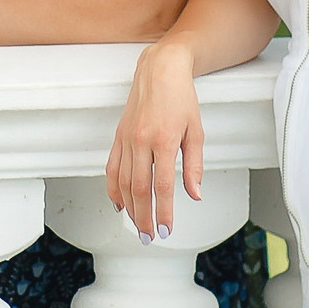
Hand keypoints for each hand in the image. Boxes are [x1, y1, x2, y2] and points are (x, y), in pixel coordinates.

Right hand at [106, 40, 202, 240]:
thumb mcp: (196, 132)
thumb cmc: (181, 98)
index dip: (163, 211)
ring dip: (128, 207)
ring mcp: (126, 138)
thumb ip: (193, 166)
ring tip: (135, 225)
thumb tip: (195, 194)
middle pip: (139, 188)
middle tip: (148, 237)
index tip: (166, 229)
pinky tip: (117, 202)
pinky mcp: (118, 135)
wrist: (160, 70)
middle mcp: (140, 141)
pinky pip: (112, 167)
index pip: (161, 186)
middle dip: (143, 216)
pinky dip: (113, 187)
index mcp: (163, 141)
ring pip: (123, 181)